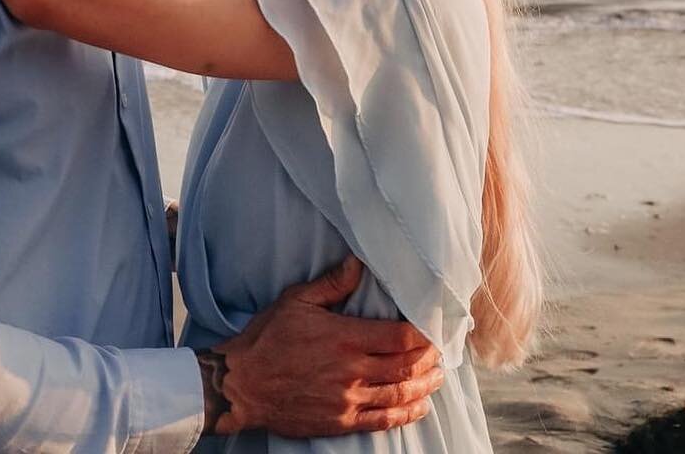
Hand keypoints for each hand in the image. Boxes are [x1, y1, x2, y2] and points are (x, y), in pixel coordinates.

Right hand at [208, 257, 442, 437]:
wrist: (242, 385)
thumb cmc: (267, 338)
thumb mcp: (296, 300)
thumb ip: (332, 284)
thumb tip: (358, 263)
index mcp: (344, 337)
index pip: (399, 337)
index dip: (423, 335)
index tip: (434, 328)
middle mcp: (351, 370)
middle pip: (405, 366)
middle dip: (429, 360)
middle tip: (441, 353)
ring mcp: (347, 400)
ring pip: (399, 394)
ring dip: (423, 386)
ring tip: (437, 378)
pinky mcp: (340, 422)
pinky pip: (382, 420)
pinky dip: (405, 414)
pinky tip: (418, 406)